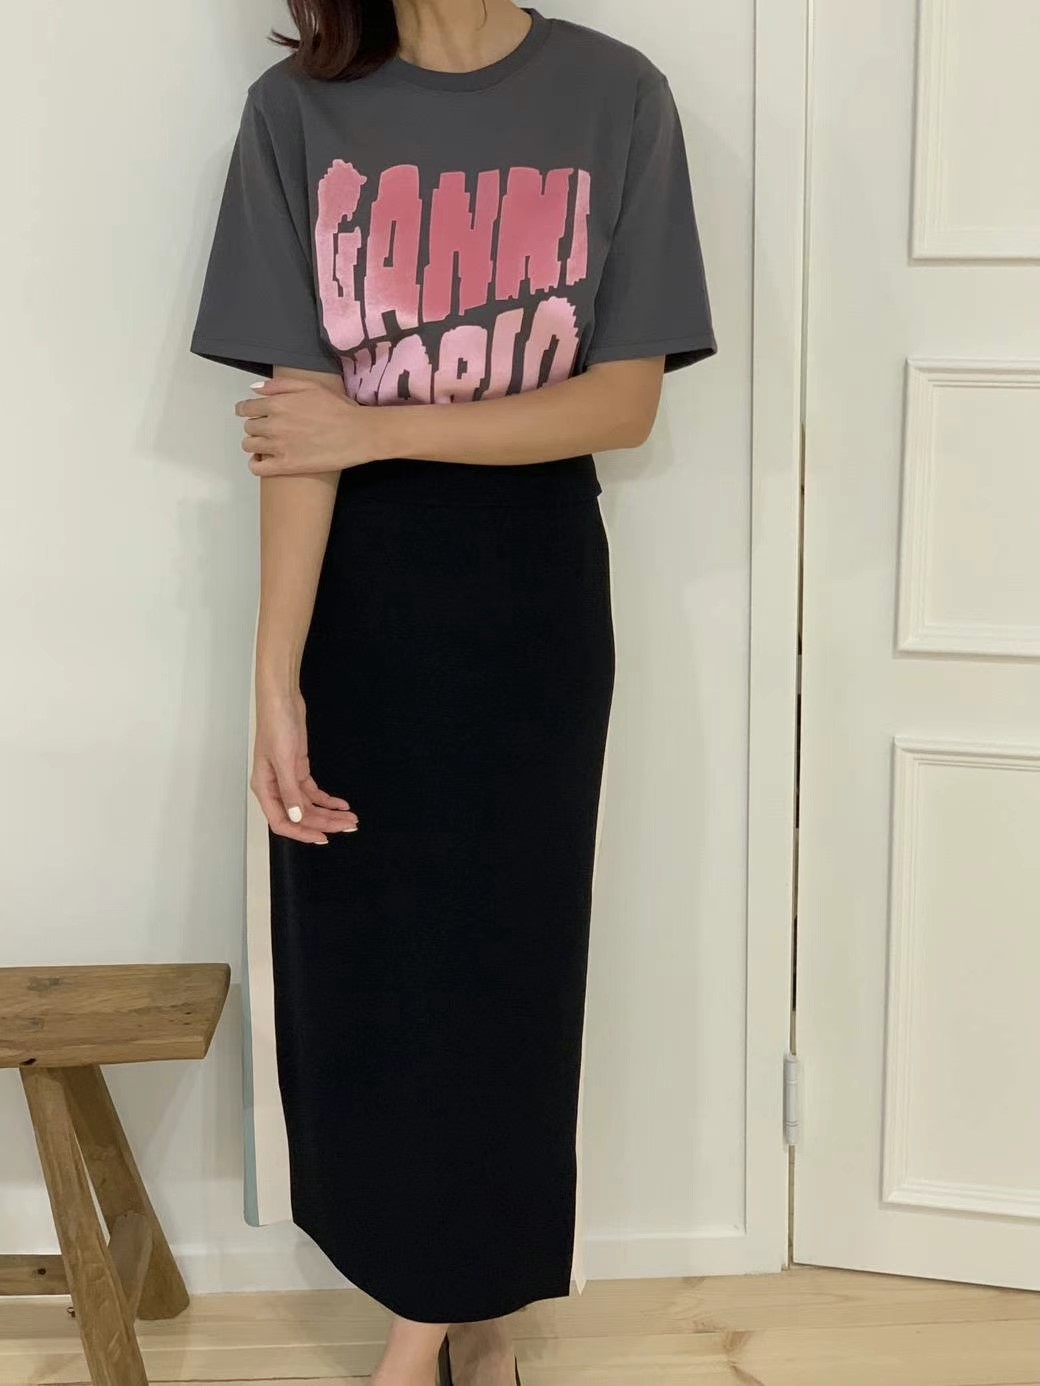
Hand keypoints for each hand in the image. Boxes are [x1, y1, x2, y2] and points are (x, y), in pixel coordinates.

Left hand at [236, 376, 386, 476]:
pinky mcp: (286, 466)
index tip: (250, 413)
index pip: (247, 408)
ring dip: (255, 444)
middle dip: (255, 426)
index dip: (246, 410)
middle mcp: (273, 425)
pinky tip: (264, 460)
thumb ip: (281, 385)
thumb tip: (255, 389)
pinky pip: (257, 468)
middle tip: (267, 429)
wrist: (357, 434)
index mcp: (277, 404)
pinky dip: (256, 464)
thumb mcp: (311, 386)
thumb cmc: (339, 408)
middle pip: (249, 427)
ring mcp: (278, 447)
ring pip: (249, 446)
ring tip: (267, 445)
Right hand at [252, 685, 358, 843]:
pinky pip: (313, 792)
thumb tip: (296, 818)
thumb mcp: (284, 761)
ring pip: (309, 805)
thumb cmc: (276, 727)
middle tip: (348, 826)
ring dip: (329, 813)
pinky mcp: (298, 769)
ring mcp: (287, 779)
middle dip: (325, 823)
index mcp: (265, 788)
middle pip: (300, 815)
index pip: (282, 822)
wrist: (282, 701)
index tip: (323, 838)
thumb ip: (289, 792)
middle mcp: (275, 788)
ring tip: (350, 818)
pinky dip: (328, 800)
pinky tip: (341, 804)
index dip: (302, 833)